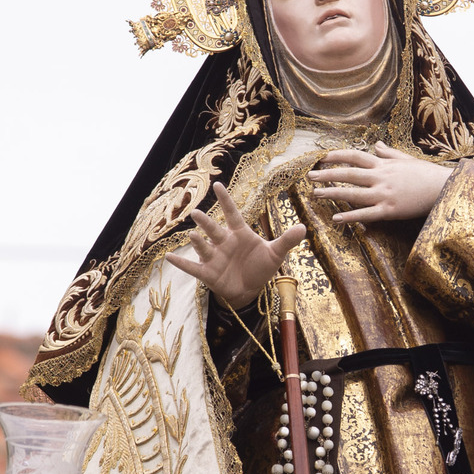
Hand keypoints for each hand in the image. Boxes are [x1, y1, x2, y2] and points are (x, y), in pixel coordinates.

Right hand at [166, 182, 305, 308]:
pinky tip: (169, 257)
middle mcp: (224, 242)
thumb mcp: (275, 254)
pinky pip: (193, 268)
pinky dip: (181, 264)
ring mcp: (214, 257)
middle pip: (214, 229)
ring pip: (204, 247)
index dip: (226, 200)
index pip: (232, 213)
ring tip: (192, 235)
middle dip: (206, 222)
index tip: (217, 185)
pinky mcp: (208, 273)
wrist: (250, 289)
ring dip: (197, 242)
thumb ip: (287, 240)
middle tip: (197, 212)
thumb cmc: (260, 267)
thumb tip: (304, 227)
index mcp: (239, 234)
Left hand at [308, 142, 451, 224]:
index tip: (322, 157)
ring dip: (332, 193)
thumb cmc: (425, 174)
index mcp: (383, 164)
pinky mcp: (389, 210)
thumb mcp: (406, 159)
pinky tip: (336, 217)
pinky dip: (350, 215)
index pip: (355, 156)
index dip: (337, 156)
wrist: (442, 188)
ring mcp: (384, 194)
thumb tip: (378, 145)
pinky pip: (366, 214)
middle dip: (327, 174)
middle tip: (309, 176)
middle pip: (349, 174)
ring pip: (353, 193)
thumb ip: (389, 153)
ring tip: (315, 194)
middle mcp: (380, 177)